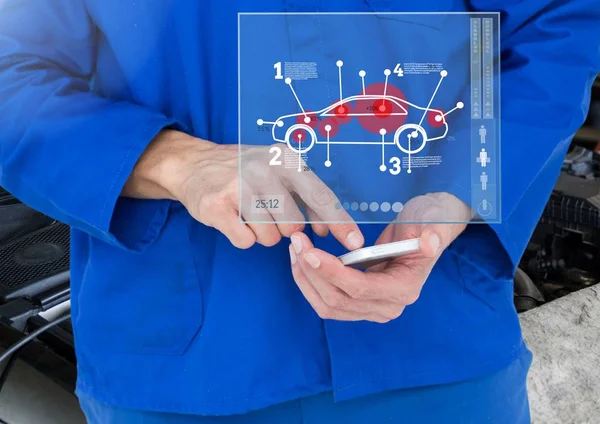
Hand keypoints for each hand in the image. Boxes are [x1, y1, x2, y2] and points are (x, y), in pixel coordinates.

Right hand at [124, 130, 363, 249]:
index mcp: (286, 160)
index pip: (321, 197)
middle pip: (294, 226)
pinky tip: (234, 219)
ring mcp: (239, 186)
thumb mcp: (279, 172)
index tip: (356, 245)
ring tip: (248, 213)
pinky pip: (245, 241)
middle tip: (267, 213)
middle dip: (284, 230)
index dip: (341, 223)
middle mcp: (265, 169)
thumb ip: (307, 200)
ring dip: (262, 234)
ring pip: (270, 237)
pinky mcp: (216, 205)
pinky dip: (242, 237)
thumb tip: (328, 231)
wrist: (193, 163)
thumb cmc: (244, 171)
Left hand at [289, 193, 471, 322]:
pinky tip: (301, 261)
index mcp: (405, 289)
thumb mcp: (433, 221)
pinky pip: (327, 302)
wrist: (426, 228)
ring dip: (306, 279)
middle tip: (296, 243)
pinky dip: (310, 283)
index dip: (332, 273)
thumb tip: (428, 242)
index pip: (360, 288)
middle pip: (338, 300)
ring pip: (328, 305)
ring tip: (295, 250)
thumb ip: (432, 233)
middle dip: (312, 272)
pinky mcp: (359, 304)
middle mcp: (388, 306)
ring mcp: (372, 309)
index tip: (309, 252)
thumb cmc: (429, 222)